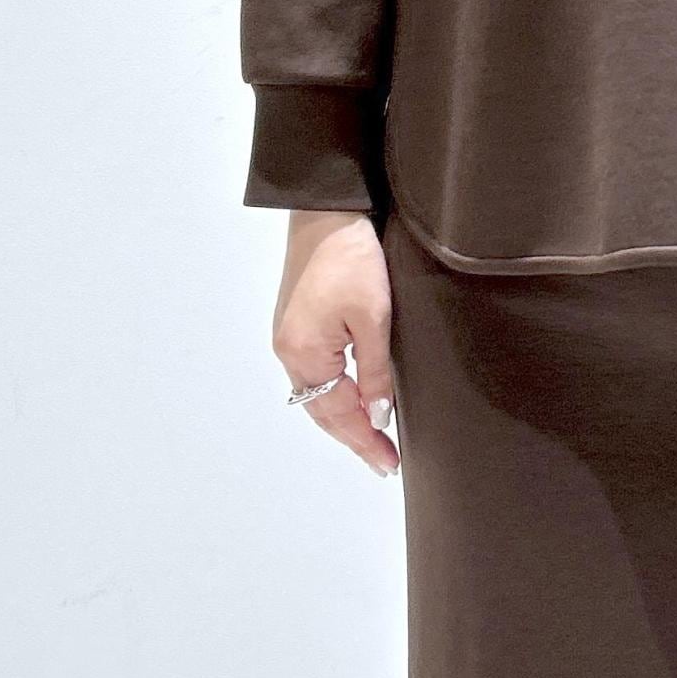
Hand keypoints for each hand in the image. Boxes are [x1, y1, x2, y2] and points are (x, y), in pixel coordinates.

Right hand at [271, 210, 399, 477]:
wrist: (328, 213)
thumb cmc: (351, 259)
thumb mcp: (374, 318)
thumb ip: (375, 371)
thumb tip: (378, 415)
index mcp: (304, 354)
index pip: (338, 414)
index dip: (365, 441)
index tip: (387, 464)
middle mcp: (289, 352)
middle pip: (321, 411)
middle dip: (353, 438)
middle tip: (383, 461)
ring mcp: (288, 338)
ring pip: (316, 395)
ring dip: (343, 419)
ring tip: (372, 439)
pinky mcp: (296, 325)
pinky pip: (314, 375)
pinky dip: (334, 395)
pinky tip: (353, 400)